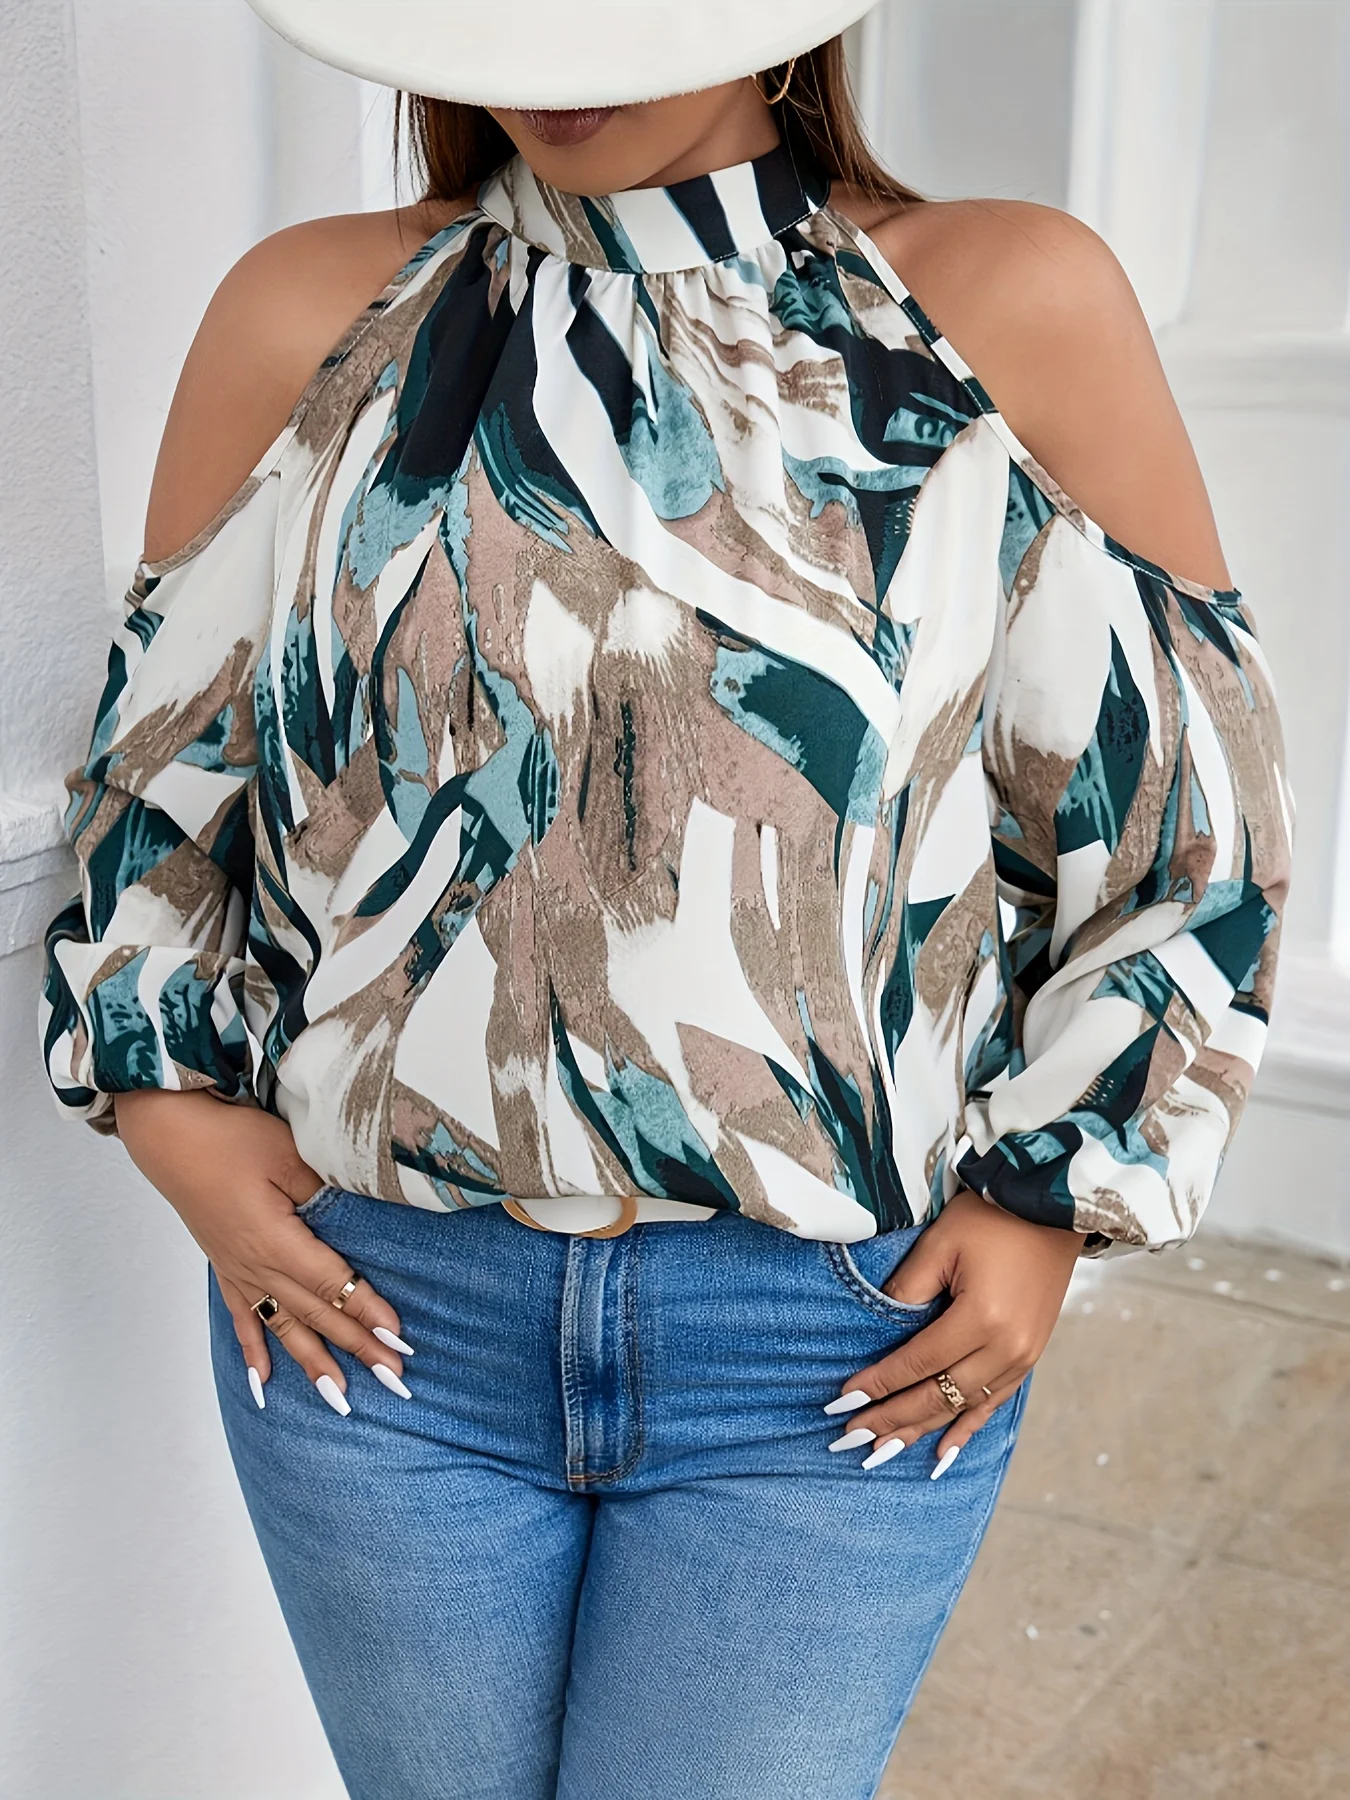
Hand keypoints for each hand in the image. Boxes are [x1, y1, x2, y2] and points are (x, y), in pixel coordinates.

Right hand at [114, 1090, 410, 1411]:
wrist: (170, 1135)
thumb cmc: (230, 1138)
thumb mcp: (287, 1155)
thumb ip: (325, 1190)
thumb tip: (358, 1217)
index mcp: (275, 1240)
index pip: (331, 1283)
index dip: (365, 1311)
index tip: (397, 1339)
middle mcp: (256, 1265)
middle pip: (315, 1314)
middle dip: (356, 1347)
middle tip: (392, 1380)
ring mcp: (238, 1270)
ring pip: (283, 1326)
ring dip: (313, 1362)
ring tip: (340, 1398)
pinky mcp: (224, 1264)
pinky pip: (243, 1317)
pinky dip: (254, 1350)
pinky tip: (262, 1381)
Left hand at [826, 1190, 1084, 1471]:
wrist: (1051, 1208)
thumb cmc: (991, 1217)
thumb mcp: (940, 1244)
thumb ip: (907, 1290)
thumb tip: (879, 1331)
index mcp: (981, 1318)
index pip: (917, 1362)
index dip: (879, 1383)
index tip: (842, 1402)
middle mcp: (1006, 1348)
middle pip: (938, 1395)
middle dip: (892, 1418)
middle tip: (850, 1437)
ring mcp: (1024, 1357)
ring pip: (962, 1406)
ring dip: (921, 1429)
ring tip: (882, 1451)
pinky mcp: (1031, 1355)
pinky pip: (993, 1403)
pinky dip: (965, 1427)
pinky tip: (942, 1452)